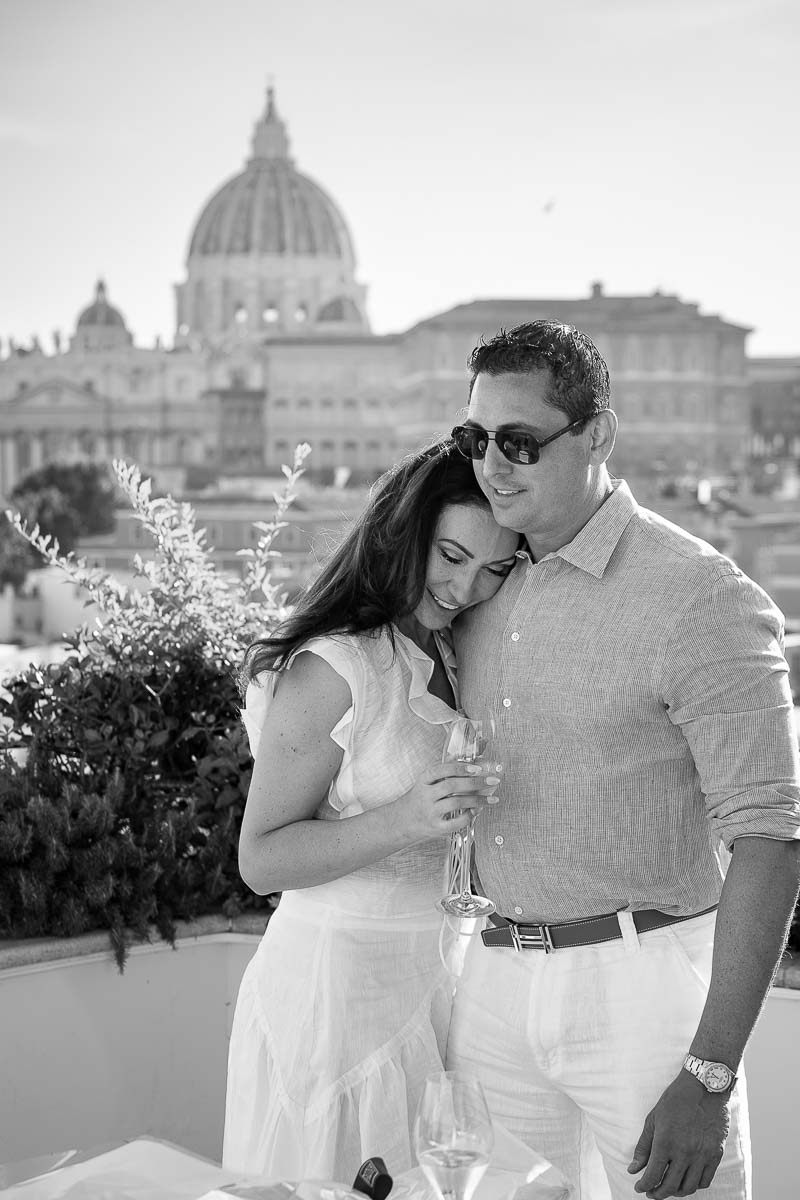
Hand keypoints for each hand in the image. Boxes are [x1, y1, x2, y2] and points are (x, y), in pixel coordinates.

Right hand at [394, 760, 500, 843]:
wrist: (403, 821)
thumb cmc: (421, 799)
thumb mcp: (427, 783)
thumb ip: (446, 774)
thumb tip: (474, 764)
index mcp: (423, 780)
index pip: (441, 770)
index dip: (460, 768)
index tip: (477, 767)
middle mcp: (425, 795)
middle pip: (452, 785)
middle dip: (475, 782)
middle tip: (492, 781)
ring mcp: (430, 812)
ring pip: (456, 803)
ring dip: (477, 800)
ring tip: (492, 799)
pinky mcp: (436, 827)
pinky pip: (456, 822)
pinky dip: (469, 816)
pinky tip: (477, 811)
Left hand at [627, 1071, 730, 1196]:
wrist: (704, 1087)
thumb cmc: (675, 1101)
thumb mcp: (653, 1119)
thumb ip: (643, 1147)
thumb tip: (633, 1170)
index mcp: (666, 1142)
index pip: (653, 1175)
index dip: (644, 1185)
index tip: (639, 1187)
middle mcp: (685, 1152)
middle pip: (670, 1186)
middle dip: (658, 1193)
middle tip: (651, 1192)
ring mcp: (702, 1155)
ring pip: (688, 1187)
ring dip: (676, 1192)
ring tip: (668, 1188)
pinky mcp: (715, 1154)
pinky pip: (705, 1180)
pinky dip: (694, 1185)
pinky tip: (686, 1180)